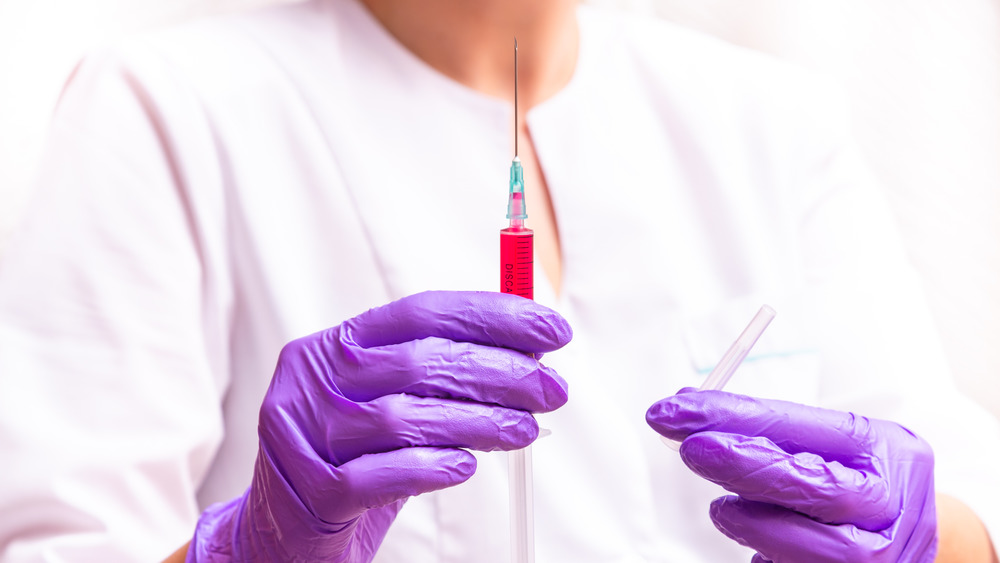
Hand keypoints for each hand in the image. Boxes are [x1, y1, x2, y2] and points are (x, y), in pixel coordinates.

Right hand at [187, 291, 571, 561]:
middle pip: (419, 362)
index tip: (550, 331)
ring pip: (404, 417)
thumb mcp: (391, 403)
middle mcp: (313, 379)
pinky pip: (380, 475)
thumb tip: (527, 352)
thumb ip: (442, 375)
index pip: (422, 313)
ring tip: (524, 431)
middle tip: (550, 389)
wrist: (284, 530)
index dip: (492, 316)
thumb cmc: (352, 457)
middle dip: (498, 372)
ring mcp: (305, 434)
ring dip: (478, 421)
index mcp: (336, 344)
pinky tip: (466, 466)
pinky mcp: (310, 491)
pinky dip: (431, 467)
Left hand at [646, 390, 936, 562]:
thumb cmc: (859, 480)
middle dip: (744, 465)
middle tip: (692, 450)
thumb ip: (769, 430)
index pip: (801, 425)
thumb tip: (685, 411)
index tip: (678, 410)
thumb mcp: (833, 443)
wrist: (911, 535)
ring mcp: (884, 554)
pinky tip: (754, 540)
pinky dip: (768, 554)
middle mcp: (890, 504)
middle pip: (815, 487)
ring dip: (753, 524)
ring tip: (723, 510)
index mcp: (884, 449)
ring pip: (815, 548)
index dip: (732, 416)